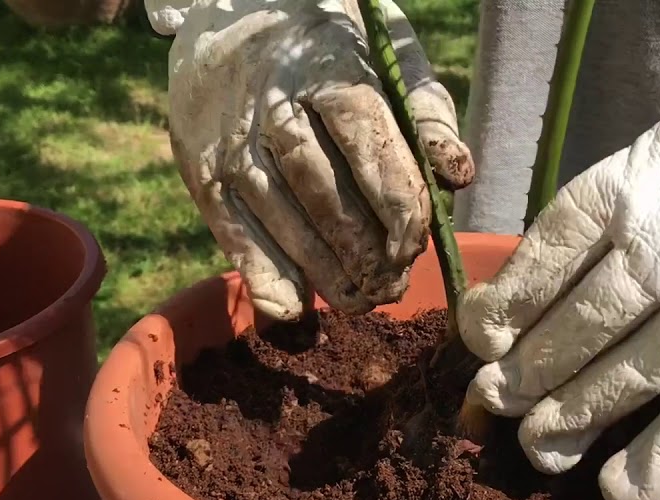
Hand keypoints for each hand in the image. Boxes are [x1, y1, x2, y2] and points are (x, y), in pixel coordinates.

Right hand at [148, 0, 473, 320]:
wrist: (230, 16)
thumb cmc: (331, 47)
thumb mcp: (385, 54)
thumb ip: (426, 113)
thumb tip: (458, 176)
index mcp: (327, 64)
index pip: (365, 140)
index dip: (393, 200)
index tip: (413, 244)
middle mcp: (272, 103)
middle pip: (321, 188)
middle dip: (362, 248)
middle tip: (392, 286)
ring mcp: (231, 140)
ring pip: (280, 216)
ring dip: (322, 270)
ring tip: (360, 300)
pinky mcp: (201, 170)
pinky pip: (232, 230)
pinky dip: (262, 274)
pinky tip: (294, 310)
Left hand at [456, 7, 659, 499]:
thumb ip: (632, 191)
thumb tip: (572, 255)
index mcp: (634, 189)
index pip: (547, 254)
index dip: (508, 299)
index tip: (484, 331)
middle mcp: (658, 253)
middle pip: (571, 327)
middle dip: (527, 374)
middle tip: (497, 401)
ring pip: (616, 380)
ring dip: (570, 421)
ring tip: (540, 445)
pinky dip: (649, 465)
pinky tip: (618, 487)